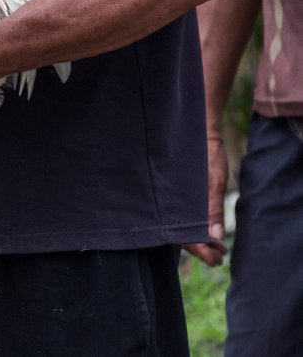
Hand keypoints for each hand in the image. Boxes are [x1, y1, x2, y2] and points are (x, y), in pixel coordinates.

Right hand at [184, 136, 228, 265]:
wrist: (196, 131)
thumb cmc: (205, 153)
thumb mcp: (213, 180)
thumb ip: (212, 208)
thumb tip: (214, 236)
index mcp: (176, 200)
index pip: (185, 235)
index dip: (200, 250)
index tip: (216, 259)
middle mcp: (170, 201)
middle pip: (180, 234)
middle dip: (200, 248)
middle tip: (219, 257)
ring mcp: (172, 198)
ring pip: (180, 226)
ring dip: (198, 238)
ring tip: (218, 246)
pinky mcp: (175, 193)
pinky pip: (181, 216)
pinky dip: (194, 226)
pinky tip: (206, 230)